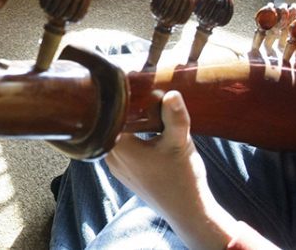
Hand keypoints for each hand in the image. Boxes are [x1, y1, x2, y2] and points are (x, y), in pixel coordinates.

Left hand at [105, 91, 239, 248]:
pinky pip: (121, 147)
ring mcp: (117, 167)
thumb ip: (174, 118)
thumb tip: (172, 93)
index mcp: (119, 148)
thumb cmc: (182, 179)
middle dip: (123, 109)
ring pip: (115, 135)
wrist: (188, 212)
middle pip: (109, 124)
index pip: (107, 115)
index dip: (115, 98)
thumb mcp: (180, 144)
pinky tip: (145, 129)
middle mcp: (111, 158)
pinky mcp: (126, 173)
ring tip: (141, 106)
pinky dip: (130, 136)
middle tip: (136, 91)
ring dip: (127, 123)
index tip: (126, 82)